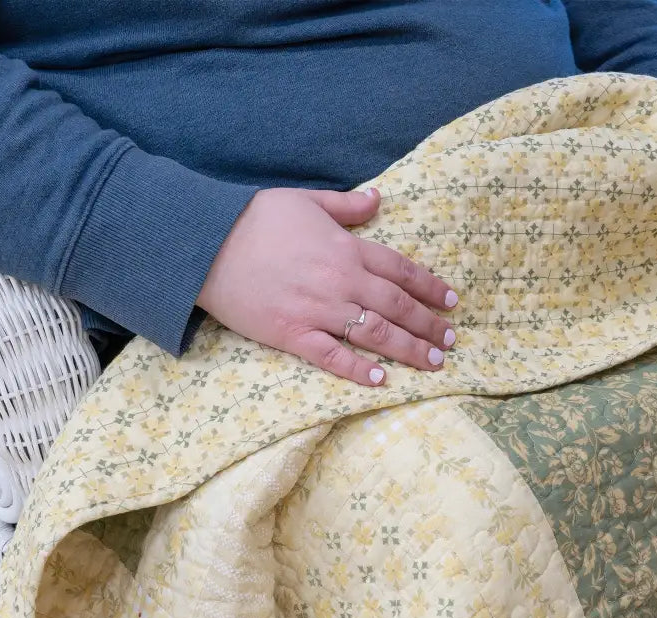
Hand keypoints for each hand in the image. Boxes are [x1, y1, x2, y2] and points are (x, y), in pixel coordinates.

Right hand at [197, 187, 458, 385]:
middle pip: (397, 306)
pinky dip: (357, 369)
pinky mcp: (292, 334)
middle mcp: (340, 281)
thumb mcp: (305, 200)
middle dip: (429, 325)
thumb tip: (379, 198)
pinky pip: (332, 356)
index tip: (451, 302)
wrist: (205, 244)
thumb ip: (346, 205)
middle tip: (450, 341)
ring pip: (375, 333)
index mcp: (346, 248)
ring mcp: (318, 310)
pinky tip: (380, 380)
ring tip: (433, 363)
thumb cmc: (254, 218)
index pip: (401, 271)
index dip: (430, 288)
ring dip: (409, 349)